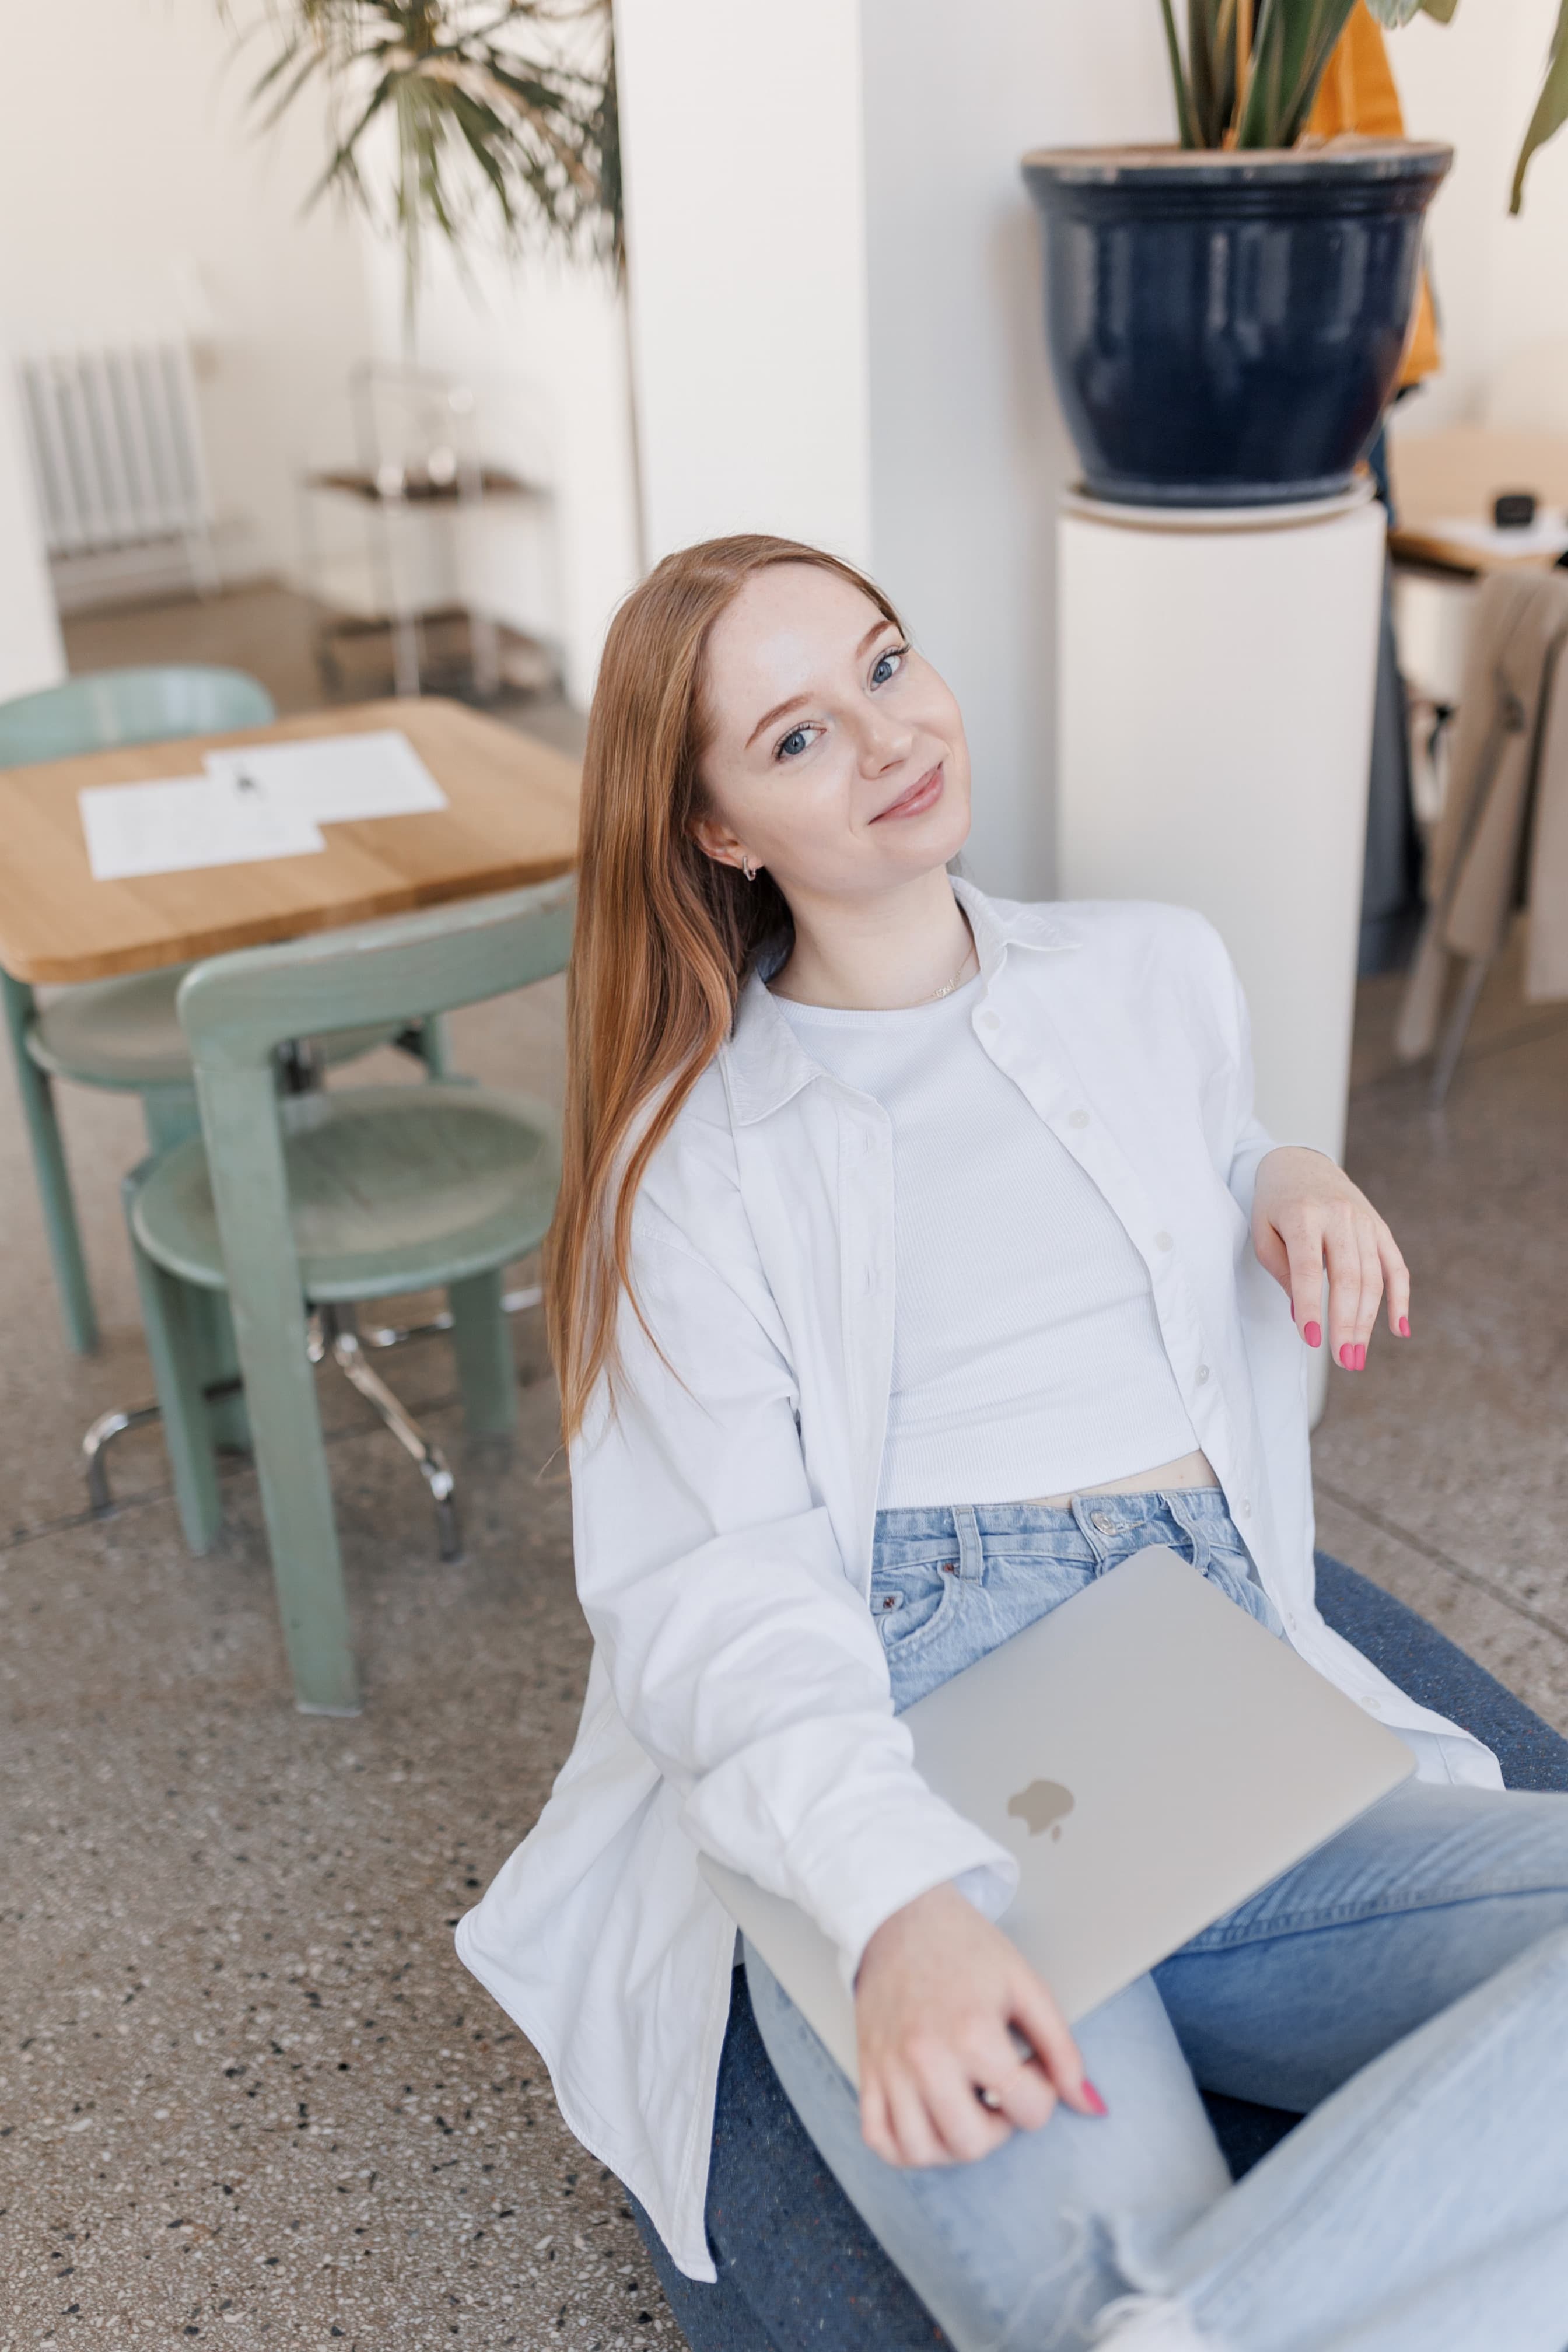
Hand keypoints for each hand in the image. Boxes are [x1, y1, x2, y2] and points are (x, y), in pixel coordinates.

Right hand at [853, 1882, 1104, 2166]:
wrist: (901, 1915)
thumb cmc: (964, 1948)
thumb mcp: (1025, 1985)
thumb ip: (1062, 2048)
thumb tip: (1091, 2106)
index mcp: (971, 2032)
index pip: (1029, 2110)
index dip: (1044, 2093)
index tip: (1030, 2064)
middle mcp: (924, 2058)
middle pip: (972, 2144)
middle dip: (999, 2127)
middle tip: (1000, 2090)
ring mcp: (889, 2068)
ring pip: (921, 2151)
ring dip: (953, 2142)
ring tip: (966, 2106)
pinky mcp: (867, 2070)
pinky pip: (878, 2139)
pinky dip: (904, 2146)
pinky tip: (928, 2121)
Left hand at [1251, 1145, 1410, 1370]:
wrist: (1300, 1163)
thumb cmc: (1274, 1204)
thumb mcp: (1263, 1231)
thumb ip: (1281, 1270)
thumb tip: (1302, 1314)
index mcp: (1303, 1216)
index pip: (1309, 1269)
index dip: (1312, 1307)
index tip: (1311, 1340)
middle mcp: (1339, 1216)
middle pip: (1348, 1278)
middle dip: (1347, 1324)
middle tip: (1344, 1361)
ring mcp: (1364, 1221)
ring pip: (1372, 1278)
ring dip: (1367, 1322)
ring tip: (1356, 1356)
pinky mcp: (1379, 1226)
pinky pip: (1395, 1266)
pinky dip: (1399, 1299)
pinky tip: (1398, 1329)